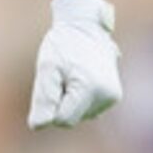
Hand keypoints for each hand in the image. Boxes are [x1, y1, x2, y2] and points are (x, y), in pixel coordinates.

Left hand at [29, 0, 121, 129]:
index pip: (62, 120)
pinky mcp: (114, 96)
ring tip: (73, 74)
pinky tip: (81, 78)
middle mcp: (108, 96)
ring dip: (70, 100)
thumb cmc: (63, 45)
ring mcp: (113, 97)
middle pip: (71, 119)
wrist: (86, 27)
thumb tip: (38, 126)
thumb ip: (43, 98)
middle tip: (62, 76)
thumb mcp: (47, 68)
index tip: (53, 82)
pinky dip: (80, 99)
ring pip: (80, 115)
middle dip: (61, 103)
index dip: (51, 106)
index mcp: (90, 89)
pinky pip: (87, 110)